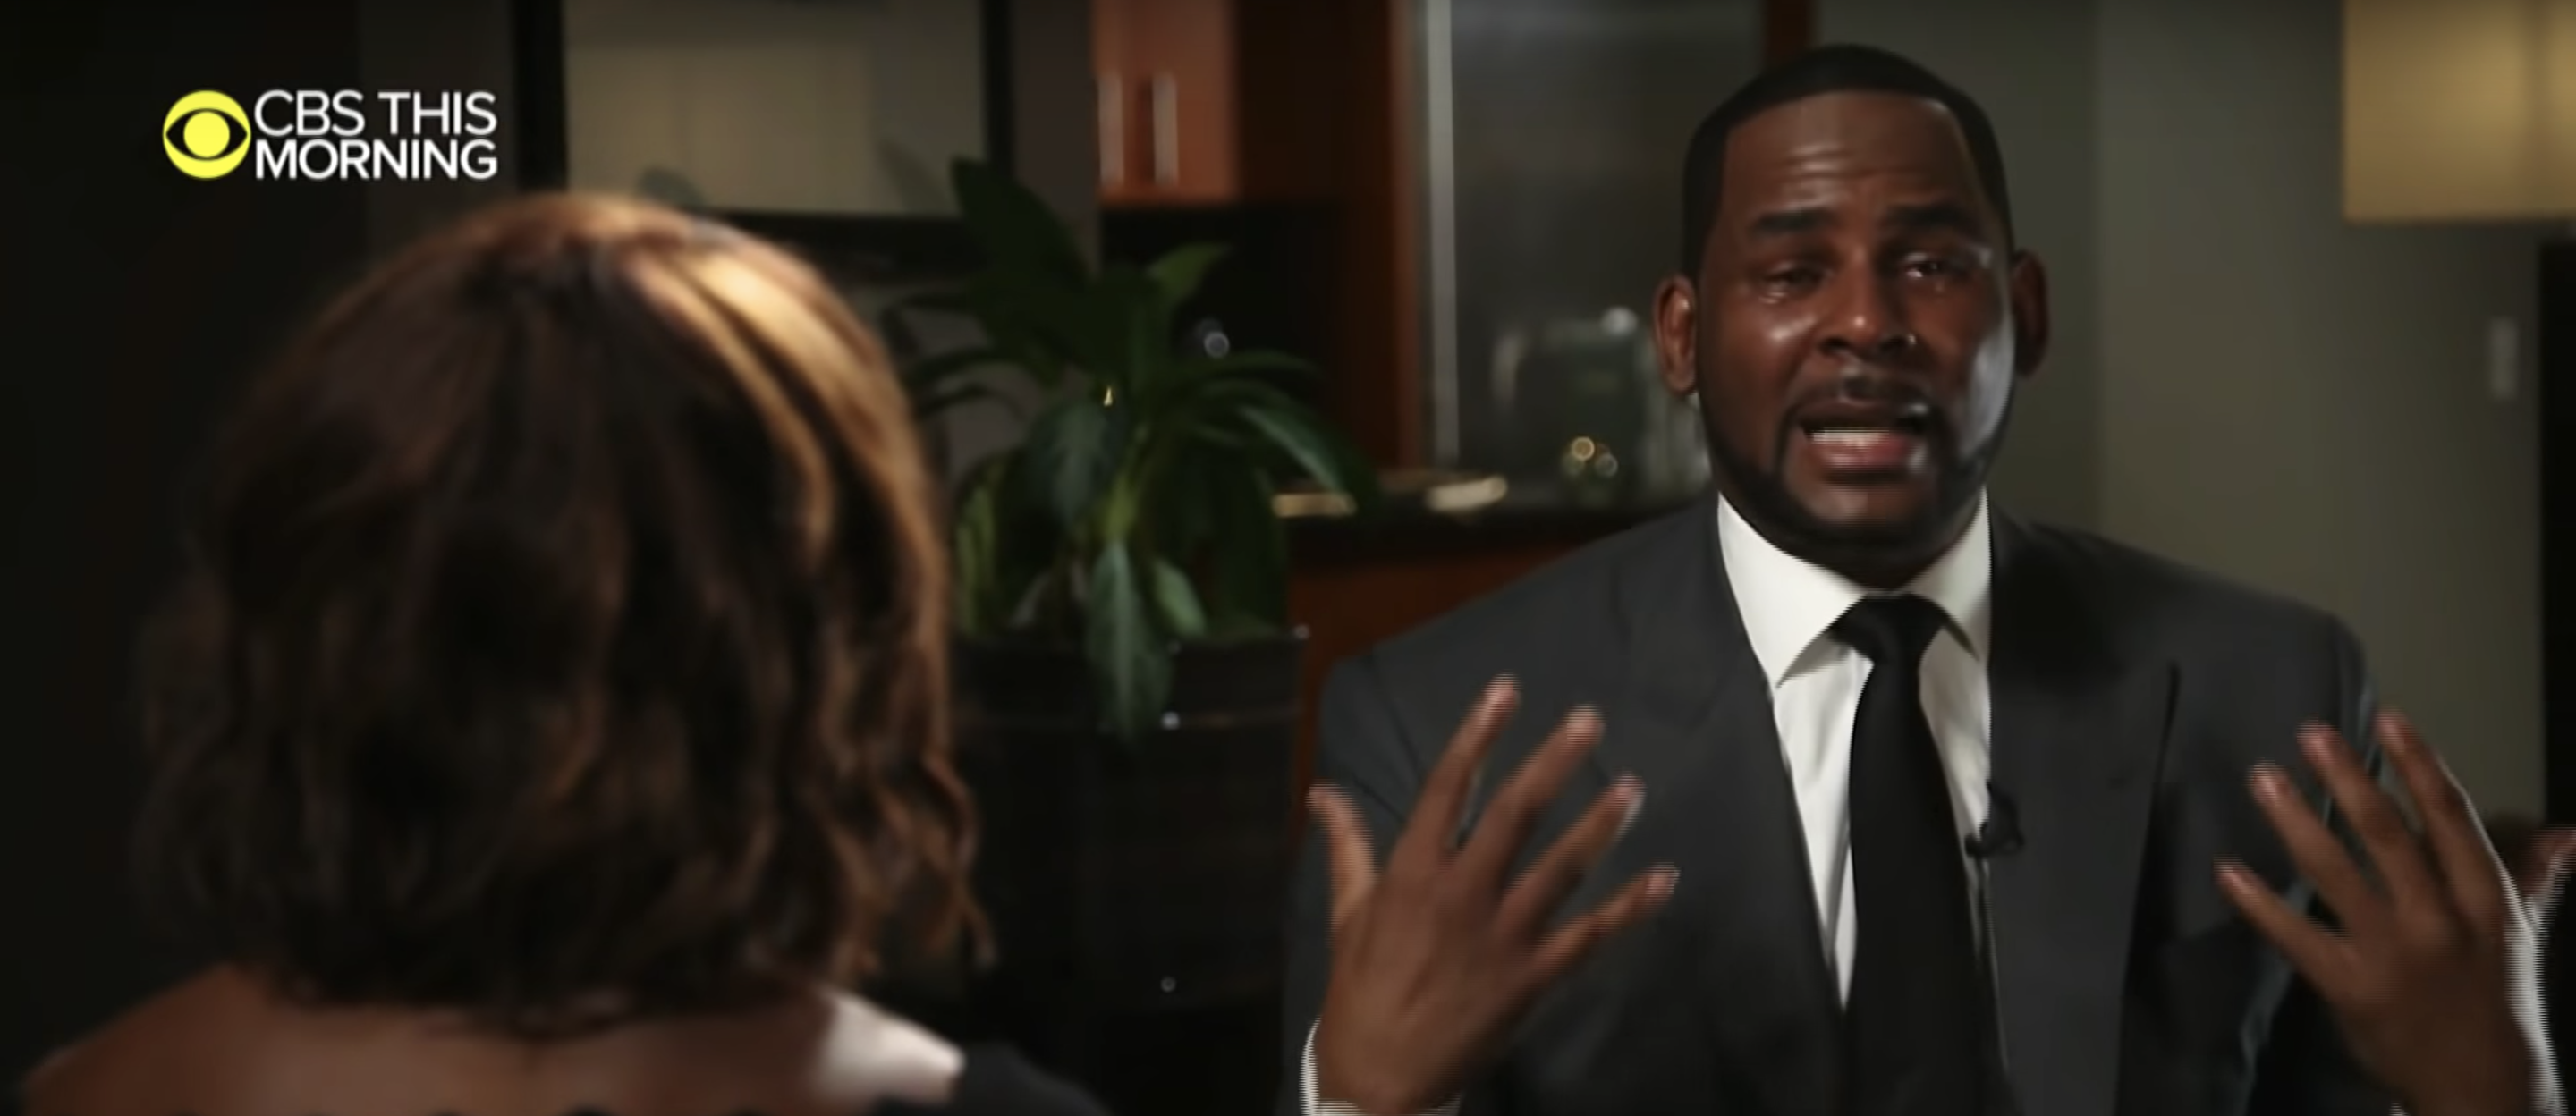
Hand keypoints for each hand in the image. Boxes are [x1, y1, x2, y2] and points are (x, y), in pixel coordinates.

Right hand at [1306, 677, 1675, 1114]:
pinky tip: (1662, 880)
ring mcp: (1504, 935)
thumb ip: (1346, 848)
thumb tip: (1324, 792)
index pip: (1448, 788)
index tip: (1505, 692)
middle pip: (1516, 814)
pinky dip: (1628, 910)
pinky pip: (1589, 937)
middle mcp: (1463, 893)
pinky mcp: (1534, 977)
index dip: (1477, 736)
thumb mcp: (1346, 915)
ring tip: (1633, 786)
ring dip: (1600, 825)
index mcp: (1414, 872)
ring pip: (1561, 868)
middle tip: (1588, 721)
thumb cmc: (1360, 991)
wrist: (1381, 1079)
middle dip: (1554, 763)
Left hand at [2218, 712, 2533, 1115]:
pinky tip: (2227, 870)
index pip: (2450, 817)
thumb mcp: (2522, 935)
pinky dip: (2259, 902)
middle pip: (2387, 834)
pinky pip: (2296, 935)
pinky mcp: (2349, 986)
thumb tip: (2564, 833)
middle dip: (2348, 778)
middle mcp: (2439, 918)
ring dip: (2296, 820)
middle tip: (2309, 733)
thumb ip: (2531, 877)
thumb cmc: (2498, 1001)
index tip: (2388, 718)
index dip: (2418, 764)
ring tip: (2263, 778)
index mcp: (2485, 899)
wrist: (2483, 1088)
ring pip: (2336, 872)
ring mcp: (2391, 953)